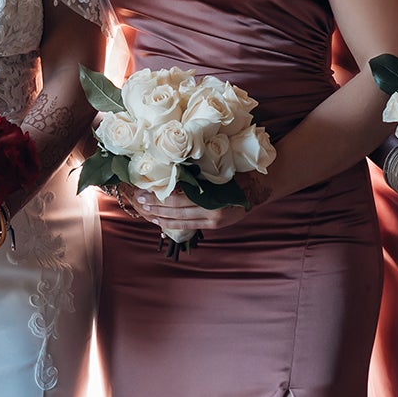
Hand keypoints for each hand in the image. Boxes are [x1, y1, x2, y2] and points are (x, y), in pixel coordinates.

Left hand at [110, 178, 256, 242]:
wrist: (260, 186)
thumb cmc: (237, 172)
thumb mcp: (216, 169)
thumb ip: (197, 175)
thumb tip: (170, 172)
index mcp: (212, 196)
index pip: (178, 199)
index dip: (159, 196)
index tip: (144, 190)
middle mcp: (212, 212)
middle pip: (176, 211)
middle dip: (155, 206)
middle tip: (137, 200)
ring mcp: (213, 221)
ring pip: (180, 221)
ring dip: (160, 217)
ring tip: (144, 211)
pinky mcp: (215, 226)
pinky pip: (188, 226)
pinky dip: (172, 224)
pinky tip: (160, 222)